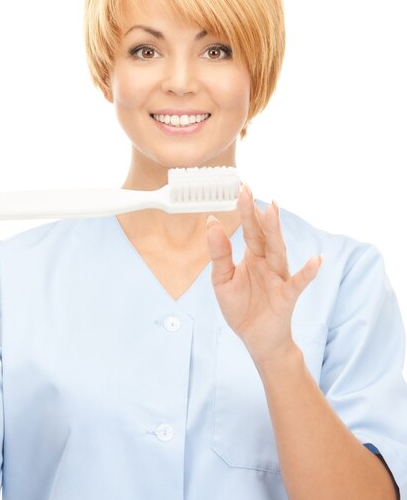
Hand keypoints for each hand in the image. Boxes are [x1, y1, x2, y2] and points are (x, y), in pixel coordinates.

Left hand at [205, 184, 323, 367]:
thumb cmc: (242, 308)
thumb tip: (212, 222)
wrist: (258, 341)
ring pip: (278, 250)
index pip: (249, 228)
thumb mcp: (222, 279)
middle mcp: (268, 262)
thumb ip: (219, 253)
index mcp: (253, 256)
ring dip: (275, 230)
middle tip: (249, 190)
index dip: (244, 209)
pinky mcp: (286, 297)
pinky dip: (308, 272)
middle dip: (256, 212)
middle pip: (263, 234)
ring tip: (272, 209)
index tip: (240, 187)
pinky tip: (316, 260)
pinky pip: (298, 283)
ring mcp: (279, 278)